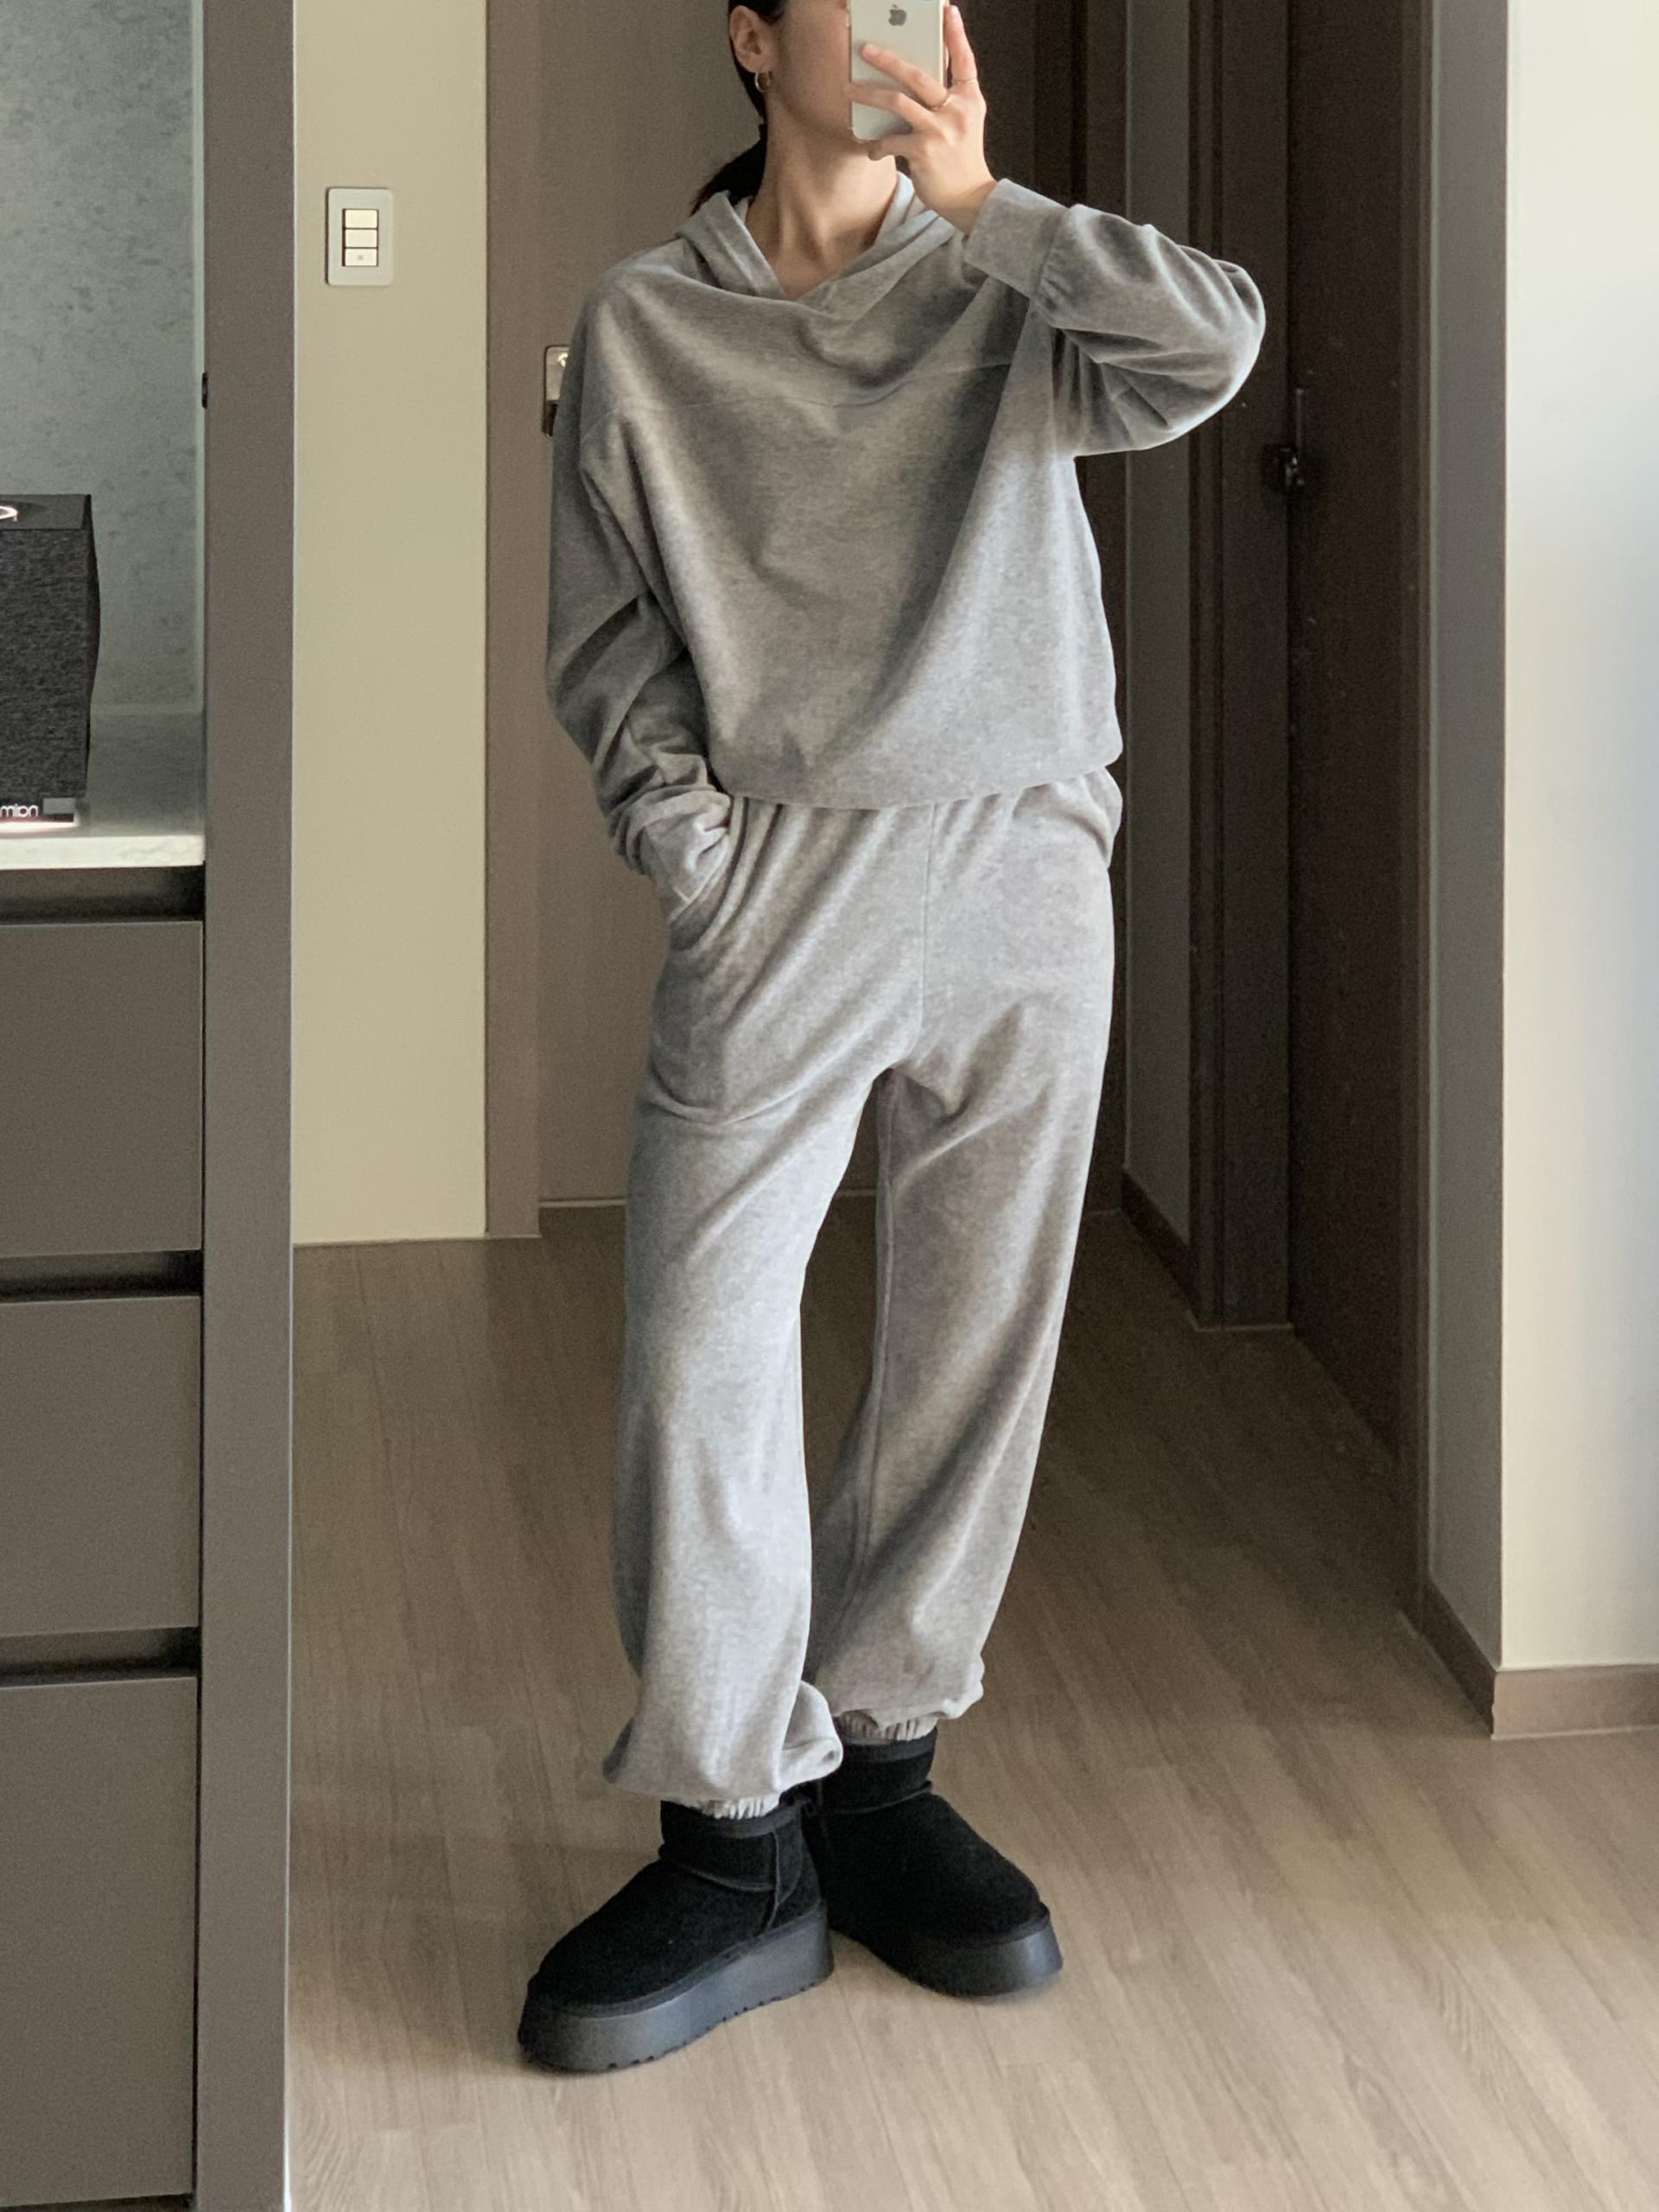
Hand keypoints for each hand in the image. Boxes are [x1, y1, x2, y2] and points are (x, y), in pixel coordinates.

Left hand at [850, 2, 997, 233]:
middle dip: (887, 59)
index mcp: (970, 99)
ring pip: (897, 101)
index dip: (956, 34)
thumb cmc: (960, 159)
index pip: (965, 59)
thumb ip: (946, 100)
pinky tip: (872, 149)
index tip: (947, 11)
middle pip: (918, 74)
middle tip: (864, 49)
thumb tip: (910, 81)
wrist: (969, 198)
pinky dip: (877, 145)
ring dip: (869, 94)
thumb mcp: (963, 123)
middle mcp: (957, 110)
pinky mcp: (924, 151)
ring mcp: (941, 129)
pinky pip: (891, 140)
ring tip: (849, 90)